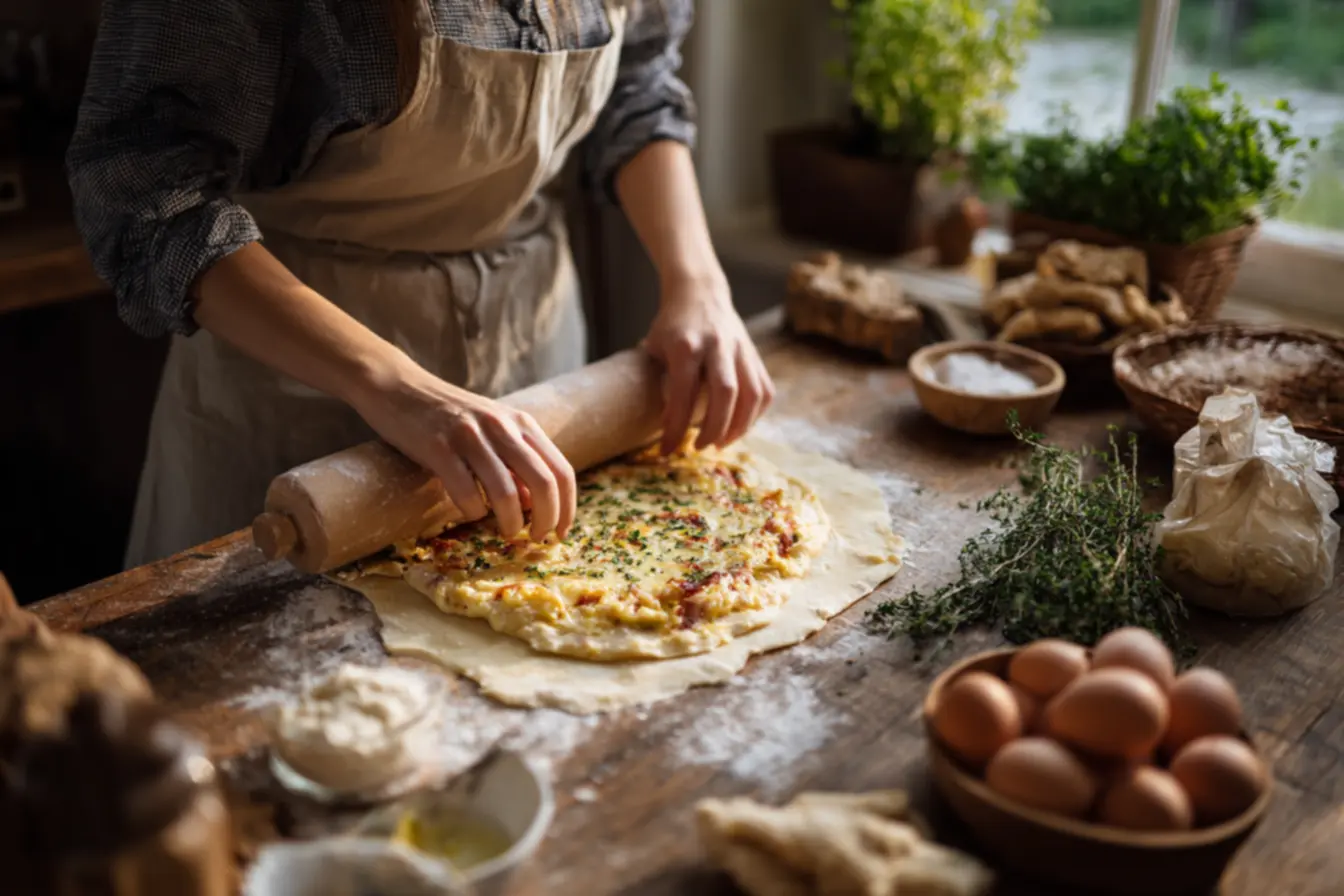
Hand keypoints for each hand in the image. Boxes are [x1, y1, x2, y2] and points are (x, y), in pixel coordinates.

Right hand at [350, 359, 575, 539]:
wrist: (398, 386)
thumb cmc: (448, 417)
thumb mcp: (492, 434)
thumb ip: (515, 465)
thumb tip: (534, 506)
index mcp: (521, 423)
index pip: (561, 470)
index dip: (567, 508)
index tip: (560, 533)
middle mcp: (501, 426)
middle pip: (543, 483)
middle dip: (546, 520)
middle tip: (536, 539)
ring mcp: (470, 435)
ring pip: (507, 492)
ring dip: (511, 523)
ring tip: (506, 533)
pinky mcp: (438, 446)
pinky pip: (466, 492)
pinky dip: (473, 512)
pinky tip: (471, 512)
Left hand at [643, 271, 773, 454]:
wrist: (699, 291)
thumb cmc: (671, 326)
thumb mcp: (655, 348)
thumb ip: (660, 383)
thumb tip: (666, 426)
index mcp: (686, 345)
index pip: (683, 393)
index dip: (676, 426)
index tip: (667, 450)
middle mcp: (717, 345)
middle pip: (725, 393)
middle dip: (714, 428)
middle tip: (700, 448)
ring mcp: (740, 348)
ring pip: (752, 393)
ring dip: (740, 426)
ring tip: (722, 443)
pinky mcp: (754, 354)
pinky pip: (764, 389)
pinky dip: (755, 414)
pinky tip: (740, 426)